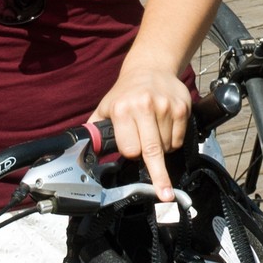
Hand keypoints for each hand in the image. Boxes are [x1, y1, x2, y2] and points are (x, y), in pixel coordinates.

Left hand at [96, 61, 190, 199]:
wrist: (151, 68)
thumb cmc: (126, 93)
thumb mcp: (106, 107)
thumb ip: (95, 131)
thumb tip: (80, 153)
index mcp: (122, 109)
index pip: (130, 149)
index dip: (130, 153)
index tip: (130, 150)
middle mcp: (145, 106)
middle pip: (152, 152)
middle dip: (158, 175)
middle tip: (164, 194)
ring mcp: (165, 107)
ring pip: (167, 148)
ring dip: (162, 150)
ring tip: (154, 133)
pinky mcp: (182, 107)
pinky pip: (179, 140)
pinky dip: (173, 142)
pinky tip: (166, 128)